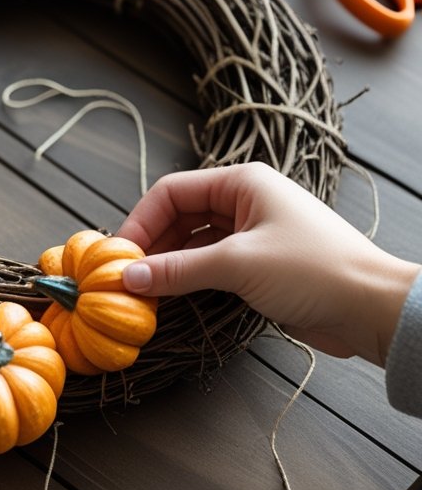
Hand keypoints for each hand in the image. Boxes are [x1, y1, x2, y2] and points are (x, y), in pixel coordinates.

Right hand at [120, 163, 419, 366]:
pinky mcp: (259, 266)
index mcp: (242, 182)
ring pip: (194, 244)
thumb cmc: (312, 270)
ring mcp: (252, 234)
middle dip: (152, 246)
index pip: (173, 191)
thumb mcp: (237, 265)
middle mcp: (244, 202)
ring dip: (169, 266)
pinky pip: (211, 266)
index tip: (119, 256)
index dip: (141, 221)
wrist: (371, 308)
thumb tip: (128, 276)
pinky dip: (189, 280)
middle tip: (125, 280)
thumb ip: (179, 269)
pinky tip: (171, 300)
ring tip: (143, 294)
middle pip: (180, 217)